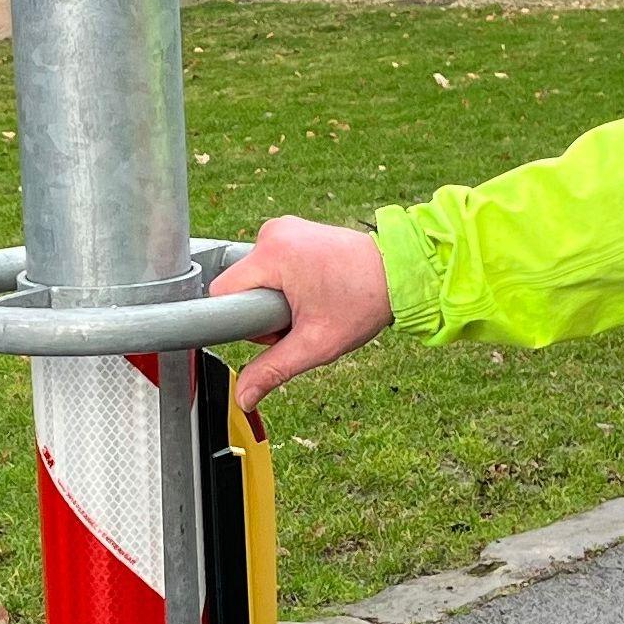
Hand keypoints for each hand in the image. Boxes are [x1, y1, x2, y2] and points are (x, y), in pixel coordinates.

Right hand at [207, 215, 393, 414]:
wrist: (400, 272)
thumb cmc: (364, 301)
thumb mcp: (314, 344)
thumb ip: (272, 370)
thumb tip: (244, 397)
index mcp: (272, 253)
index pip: (222, 293)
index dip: (243, 320)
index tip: (276, 327)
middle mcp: (273, 232)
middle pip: (241, 286)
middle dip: (264, 311)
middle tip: (302, 317)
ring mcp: (284, 227)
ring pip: (256, 277)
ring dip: (276, 298)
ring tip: (313, 301)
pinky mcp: (294, 230)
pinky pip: (271, 264)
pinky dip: (285, 282)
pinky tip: (314, 289)